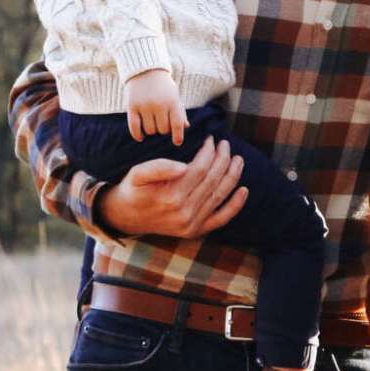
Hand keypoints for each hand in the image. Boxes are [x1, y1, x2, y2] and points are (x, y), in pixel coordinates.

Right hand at [96, 136, 247, 238]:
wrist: (125, 217)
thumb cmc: (133, 190)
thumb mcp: (137, 173)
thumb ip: (158, 167)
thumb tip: (183, 165)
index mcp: (171, 196)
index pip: (200, 168)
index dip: (209, 151)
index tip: (211, 139)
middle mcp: (184, 212)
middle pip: (213, 179)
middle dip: (223, 158)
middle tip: (225, 145)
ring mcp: (192, 224)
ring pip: (219, 195)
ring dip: (233, 175)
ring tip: (238, 159)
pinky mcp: (195, 231)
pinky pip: (221, 218)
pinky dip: (235, 205)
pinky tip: (244, 190)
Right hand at [125, 69, 186, 144]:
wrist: (145, 70)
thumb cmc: (163, 86)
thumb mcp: (174, 95)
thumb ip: (180, 111)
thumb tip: (185, 127)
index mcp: (172, 101)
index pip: (177, 124)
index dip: (178, 136)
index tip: (177, 142)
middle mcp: (159, 104)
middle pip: (163, 130)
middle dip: (163, 130)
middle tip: (161, 124)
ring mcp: (144, 106)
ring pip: (149, 130)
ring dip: (151, 131)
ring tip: (152, 123)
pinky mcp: (132, 106)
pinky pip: (134, 128)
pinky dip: (138, 135)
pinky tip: (141, 137)